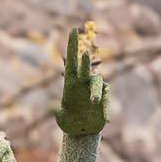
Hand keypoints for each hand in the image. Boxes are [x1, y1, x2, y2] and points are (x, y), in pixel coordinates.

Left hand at [54, 22, 110, 137]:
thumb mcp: (63, 119)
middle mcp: (83, 83)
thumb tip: (54, 109)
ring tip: (93, 103)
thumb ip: (59, 113)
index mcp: (70, 83)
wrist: (83, 132)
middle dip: (85, 61)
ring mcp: (94, 90)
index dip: (72, 45)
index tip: (72, 29)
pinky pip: (106, 99)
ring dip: (95, 92)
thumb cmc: (70, 123)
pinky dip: (105, 107)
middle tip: (84, 54)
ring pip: (97, 84)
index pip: (71, 61)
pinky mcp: (104, 99)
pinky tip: (104, 118)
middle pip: (85, 68)